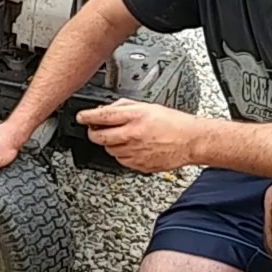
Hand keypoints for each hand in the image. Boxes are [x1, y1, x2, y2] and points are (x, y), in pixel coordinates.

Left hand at [76, 98, 200, 173]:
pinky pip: (121, 160)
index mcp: (135, 117)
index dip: (87, 116)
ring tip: (122, 137)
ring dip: (110, 144)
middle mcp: (133, 135)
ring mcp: (135, 152)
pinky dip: (122, 154)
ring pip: (109, 150)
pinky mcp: (139, 165)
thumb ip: (125, 106)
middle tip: (94, 129)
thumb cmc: (174, 123)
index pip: (102, 116)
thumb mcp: (148, 106)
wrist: (191, 141)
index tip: (81, 117)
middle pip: (100, 137)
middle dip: (93, 133)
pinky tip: (131, 147)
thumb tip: (108, 108)